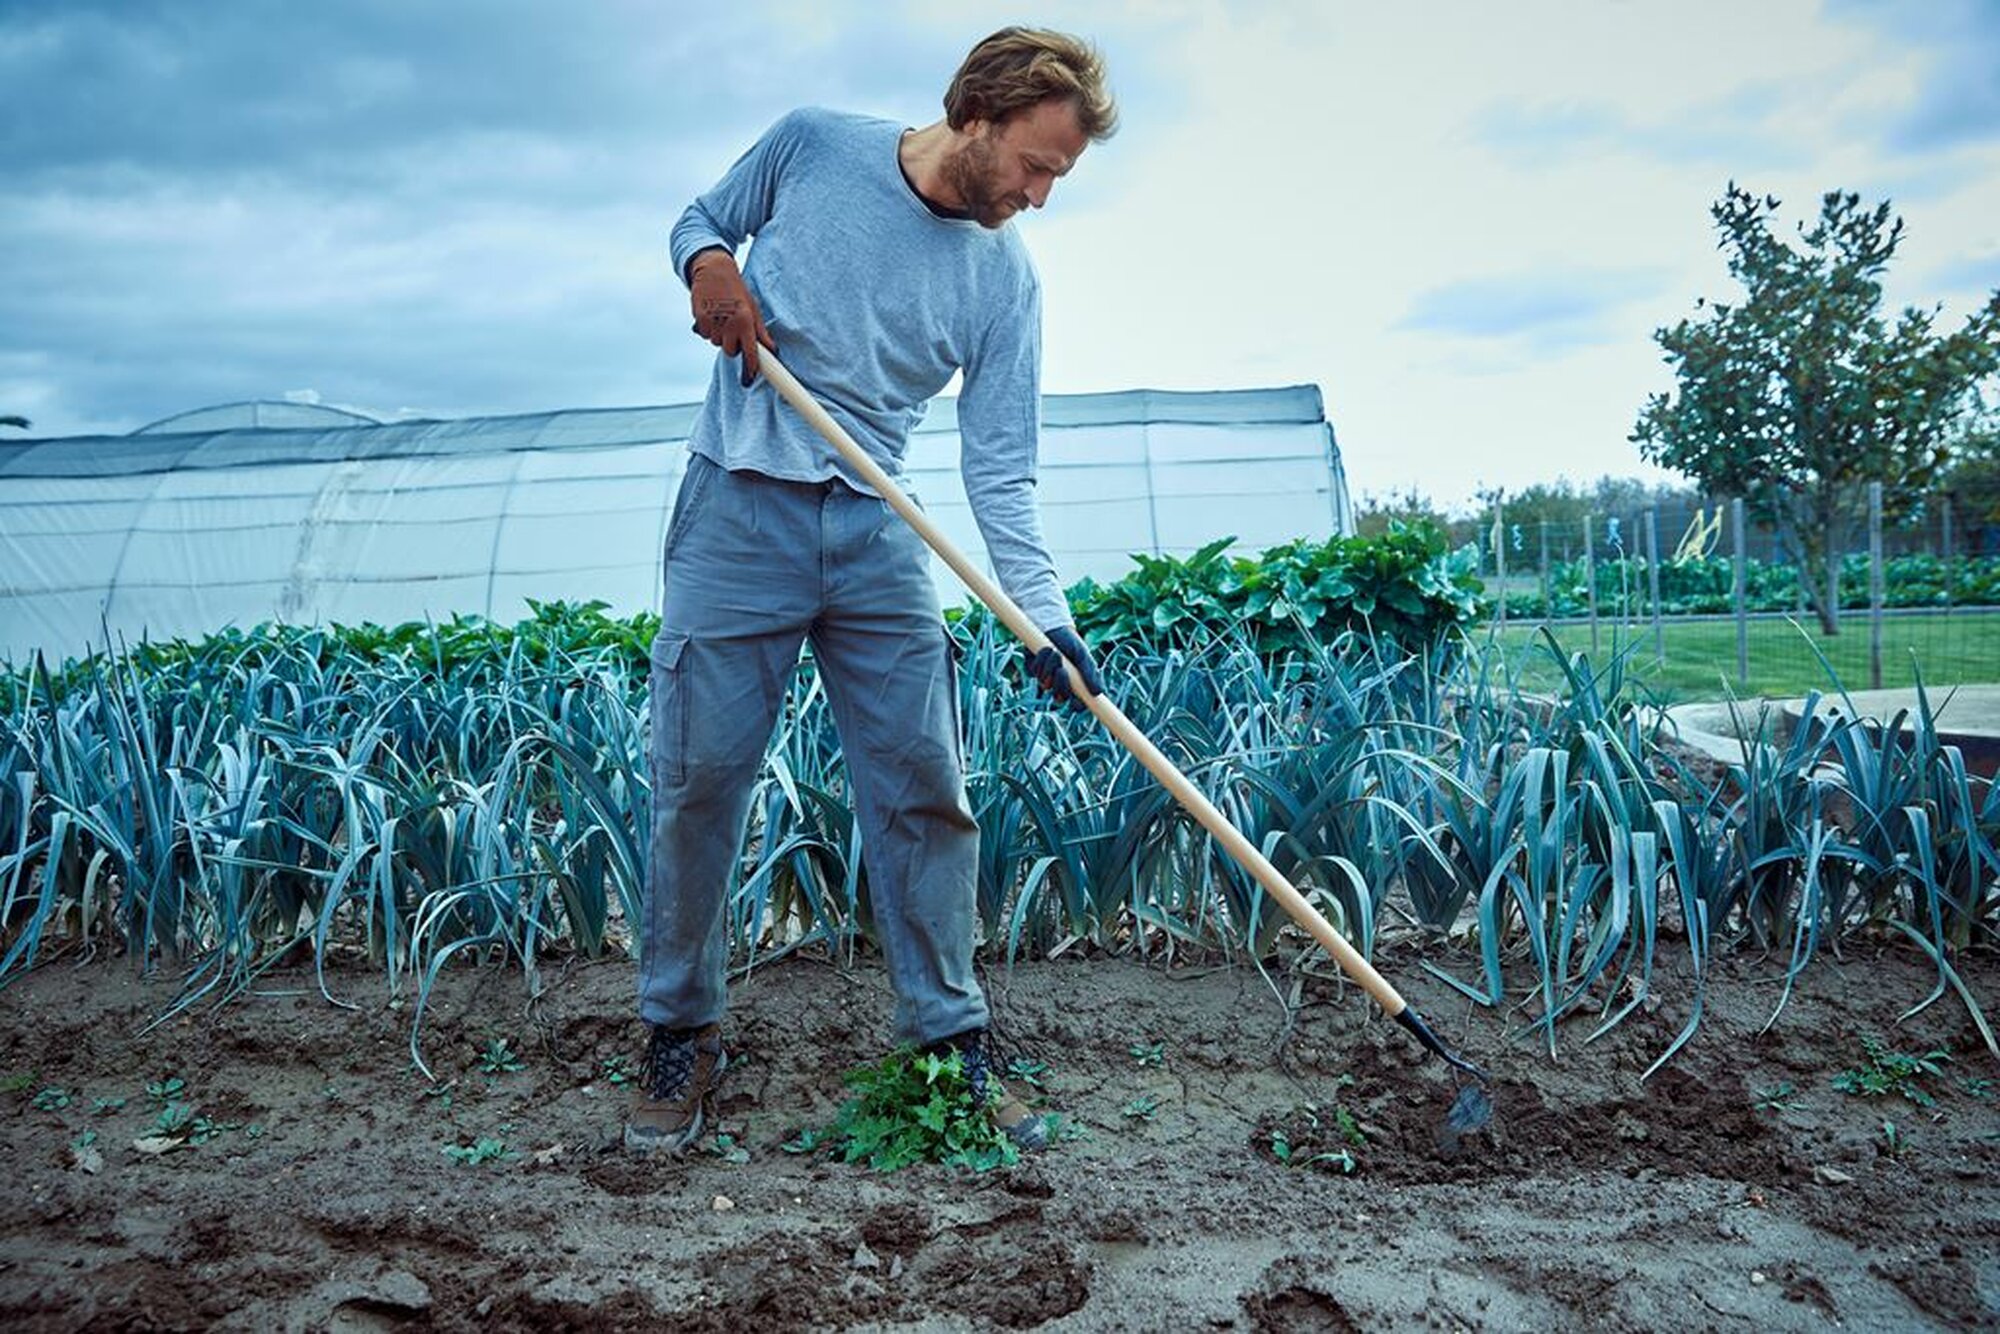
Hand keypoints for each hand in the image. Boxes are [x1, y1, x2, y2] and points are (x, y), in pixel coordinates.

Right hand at [687, 250, 774, 386]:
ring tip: (722, 316)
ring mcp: (713, 322)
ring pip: (717, 344)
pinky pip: (704, 334)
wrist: (714, 270)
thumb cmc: (737, 290)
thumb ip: (761, 331)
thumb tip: (772, 350)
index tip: (750, 379)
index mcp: (745, 321)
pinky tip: (711, 314)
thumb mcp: (753, 308)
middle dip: (733, 345)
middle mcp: (729, 323)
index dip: (750, 367)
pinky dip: (708, 329)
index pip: (750, 351)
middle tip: (734, 328)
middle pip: (731, 351)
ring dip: (720, 336)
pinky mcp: (699, 319)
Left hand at [1025, 626, 1102, 711]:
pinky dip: (1039, 661)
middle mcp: (1060, 684)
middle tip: (1061, 670)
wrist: (1052, 626)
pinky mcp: (1032, 670)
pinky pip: (1033, 673)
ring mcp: (1045, 678)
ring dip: (1049, 668)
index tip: (1077, 702)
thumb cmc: (1071, 642)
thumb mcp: (1083, 656)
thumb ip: (1090, 673)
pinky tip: (1045, 649)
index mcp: (1075, 684)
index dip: (1077, 705)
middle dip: (1060, 685)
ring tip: (1054, 651)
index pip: (1077, 704)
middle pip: (1059, 698)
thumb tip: (1098, 692)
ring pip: (1045, 685)